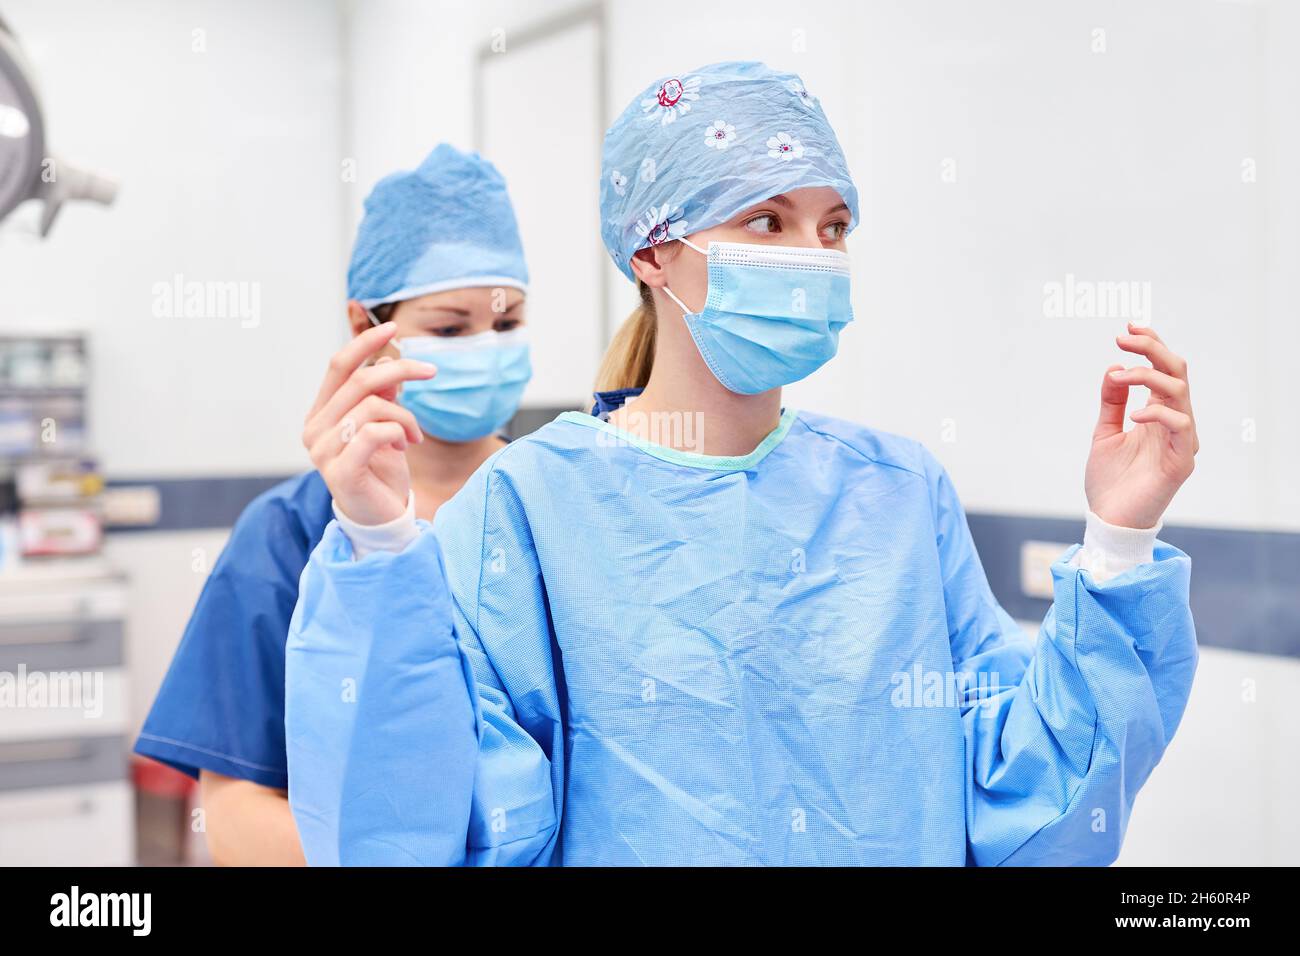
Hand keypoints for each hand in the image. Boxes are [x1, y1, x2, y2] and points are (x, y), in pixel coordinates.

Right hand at [303, 322, 435, 525]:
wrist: (381, 516)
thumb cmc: (381, 469)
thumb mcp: (385, 424)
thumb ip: (380, 394)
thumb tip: (384, 359)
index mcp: (321, 412)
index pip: (338, 365)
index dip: (365, 342)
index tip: (395, 327)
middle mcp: (314, 429)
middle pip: (360, 380)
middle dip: (401, 370)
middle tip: (431, 372)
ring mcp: (323, 452)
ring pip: (372, 406)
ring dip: (405, 416)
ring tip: (415, 434)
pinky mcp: (340, 472)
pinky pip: (375, 433)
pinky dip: (398, 432)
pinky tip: (405, 446)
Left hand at [1084, 322, 1197, 528]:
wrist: (1108, 519)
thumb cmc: (1110, 480)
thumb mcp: (1105, 432)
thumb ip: (1110, 402)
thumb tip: (1113, 368)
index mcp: (1158, 414)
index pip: (1164, 370)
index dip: (1151, 345)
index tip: (1128, 327)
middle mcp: (1174, 422)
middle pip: (1177, 372)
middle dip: (1152, 349)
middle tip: (1124, 338)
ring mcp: (1181, 440)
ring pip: (1179, 392)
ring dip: (1147, 376)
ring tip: (1120, 377)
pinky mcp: (1181, 461)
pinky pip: (1179, 426)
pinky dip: (1157, 412)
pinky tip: (1135, 414)